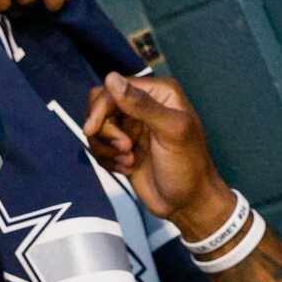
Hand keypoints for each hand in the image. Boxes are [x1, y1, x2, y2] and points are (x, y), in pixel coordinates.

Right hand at [82, 72, 231, 238]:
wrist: (188, 204)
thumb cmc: (188, 166)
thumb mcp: (170, 132)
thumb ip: (142, 105)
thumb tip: (111, 77)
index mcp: (159, 93)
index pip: (114, 88)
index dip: (101, 108)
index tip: (93, 129)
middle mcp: (143, 106)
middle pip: (100, 105)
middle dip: (104, 130)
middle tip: (124, 148)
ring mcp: (132, 127)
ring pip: (97, 127)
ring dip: (106, 148)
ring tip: (129, 161)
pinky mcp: (123, 147)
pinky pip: (99, 146)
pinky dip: (108, 159)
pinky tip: (127, 168)